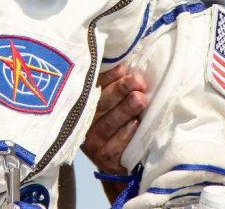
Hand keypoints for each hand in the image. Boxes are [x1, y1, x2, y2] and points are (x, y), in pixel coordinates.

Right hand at [82, 65, 148, 201]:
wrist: (115, 160)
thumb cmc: (114, 121)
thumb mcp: (109, 102)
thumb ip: (112, 85)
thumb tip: (125, 65)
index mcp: (84, 105)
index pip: (93, 88)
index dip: (107, 78)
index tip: (123, 69)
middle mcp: (84, 123)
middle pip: (101, 104)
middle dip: (120, 91)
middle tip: (137, 81)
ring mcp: (93, 143)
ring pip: (108, 124)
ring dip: (125, 110)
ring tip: (140, 99)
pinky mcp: (104, 159)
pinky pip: (115, 146)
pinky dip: (125, 135)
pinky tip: (136, 124)